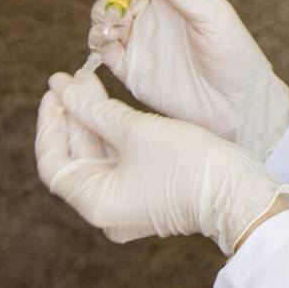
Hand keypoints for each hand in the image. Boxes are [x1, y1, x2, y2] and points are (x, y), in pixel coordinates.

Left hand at [34, 68, 288, 255]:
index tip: (54, 91)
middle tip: (71, 79)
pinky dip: (111, 132)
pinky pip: (117, 160)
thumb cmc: (190, 163)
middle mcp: (105, 209)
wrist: (239, 190)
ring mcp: (125, 203)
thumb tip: (63, 88)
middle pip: (75, 157)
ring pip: (97, 156)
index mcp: (96, 202)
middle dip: (72, 115)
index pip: (53, 162)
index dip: (49, 123)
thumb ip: (95, 109)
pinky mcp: (143, 192)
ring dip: (92, 119)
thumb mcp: (137, 130)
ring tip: (89, 81)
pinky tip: (110, 103)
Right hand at [89, 0, 288, 161]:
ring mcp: (138, 38)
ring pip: (104, 13)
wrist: (235, 107)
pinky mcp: (129, 67)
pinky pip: (102, 47)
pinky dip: (98, 39)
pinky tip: (109, 40)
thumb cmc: (233, 54)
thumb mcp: (211, 14)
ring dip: (101, 9)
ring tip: (114, 18)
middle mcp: (152, 11)